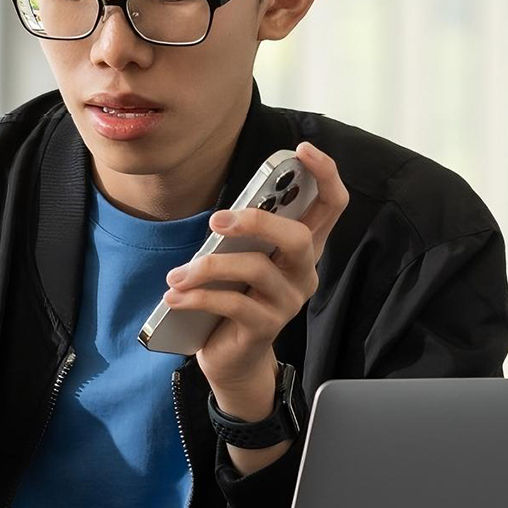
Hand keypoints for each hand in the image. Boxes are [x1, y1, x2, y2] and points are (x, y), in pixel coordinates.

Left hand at [165, 142, 350, 420]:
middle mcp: (303, 273)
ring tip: (177, 274)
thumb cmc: (234, 297)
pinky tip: (174, 296)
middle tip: (216, 221)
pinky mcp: (266, 328)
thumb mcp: (241, 258)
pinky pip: (233, 304)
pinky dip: (198, 297)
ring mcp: (288, 302)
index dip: (325, 174)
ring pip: (257, 269)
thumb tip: (224, 216)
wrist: (231, 358)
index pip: (332, 206)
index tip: (301, 150)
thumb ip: (243, 234)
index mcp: (303, 248)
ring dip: (210, 267)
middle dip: (256, 222)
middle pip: (299, 237)